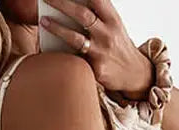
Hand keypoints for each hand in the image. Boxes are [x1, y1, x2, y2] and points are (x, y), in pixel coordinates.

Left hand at [39, 0, 153, 97]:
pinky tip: (48, 47)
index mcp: (112, 18)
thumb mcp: (114, 25)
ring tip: (43, 21)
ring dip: (57, 28)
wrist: (134, 73)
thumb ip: (98, 14)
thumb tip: (72, 4)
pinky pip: (75, 59)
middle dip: (61, 4)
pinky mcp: (97, 68)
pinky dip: (61, 53)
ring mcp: (102, 51)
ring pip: (76, 38)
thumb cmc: (117, 46)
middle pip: (82, 14)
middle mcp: (108, 33)